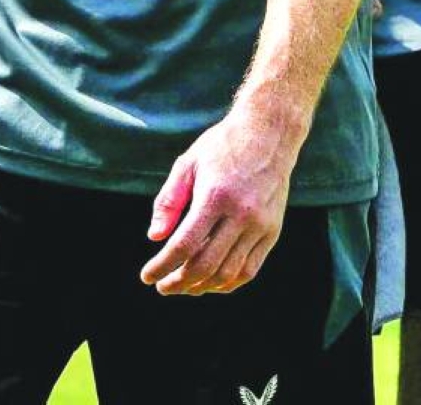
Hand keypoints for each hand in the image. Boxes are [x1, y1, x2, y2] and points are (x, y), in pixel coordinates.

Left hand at [139, 93, 301, 296]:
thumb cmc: (224, 145)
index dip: (162, 266)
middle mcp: (241, 213)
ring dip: (202, 287)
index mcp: (215, 195)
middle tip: (164, 287)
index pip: (184, 244)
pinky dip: (228, 283)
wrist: (270, 132)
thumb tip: (155, 237)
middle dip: (179, 282)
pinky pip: (250, 269)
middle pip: (205, 264)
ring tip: (185, 287)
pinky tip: (212, 282)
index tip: (147, 276)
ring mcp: (260, 224)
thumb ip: (169, 199)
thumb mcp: (189, 162)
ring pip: (228, 273)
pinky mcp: (273, 230)